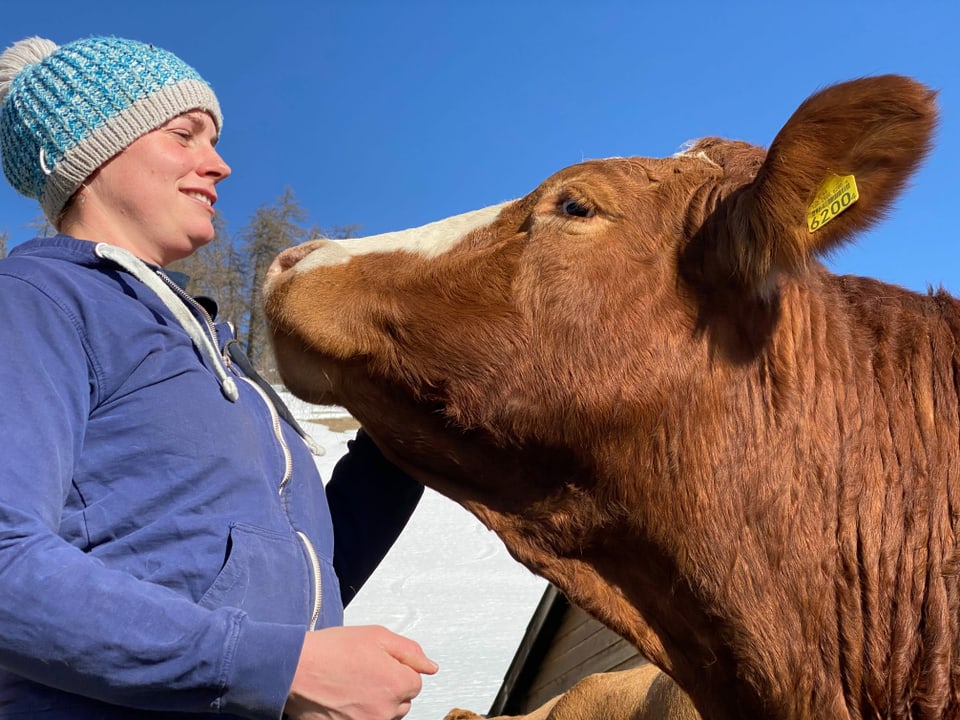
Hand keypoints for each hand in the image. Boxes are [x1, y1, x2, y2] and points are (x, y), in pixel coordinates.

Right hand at [284, 625, 438, 719]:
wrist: (295, 669)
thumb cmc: (332, 650)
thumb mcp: (377, 636)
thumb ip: (410, 652)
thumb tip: (430, 667)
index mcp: (397, 684)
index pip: (415, 682)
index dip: (397, 669)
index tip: (379, 662)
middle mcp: (386, 710)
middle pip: (402, 702)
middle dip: (390, 688)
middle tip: (364, 672)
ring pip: (385, 714)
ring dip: (376, 702)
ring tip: (352, 685)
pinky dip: (359, 713)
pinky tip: (345, 699)